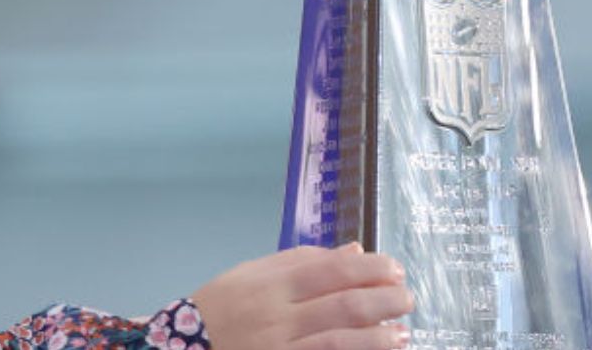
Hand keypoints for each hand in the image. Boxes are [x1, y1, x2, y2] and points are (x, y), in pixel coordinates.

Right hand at [190, 242, 412, 349]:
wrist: (184, 348)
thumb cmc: (220, 308)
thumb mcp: (250, 273)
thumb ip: (300, 261)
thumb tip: (353, 251)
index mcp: (269, 284)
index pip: (328, 270)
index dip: (368, 268)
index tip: (393, 267)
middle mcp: (276, 316)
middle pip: (341, 304)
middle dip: (382, 299)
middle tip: (407, 296)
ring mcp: (280, 347)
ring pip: (339, 339)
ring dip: (378, 334)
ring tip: (402, 329)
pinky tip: (380, 348)